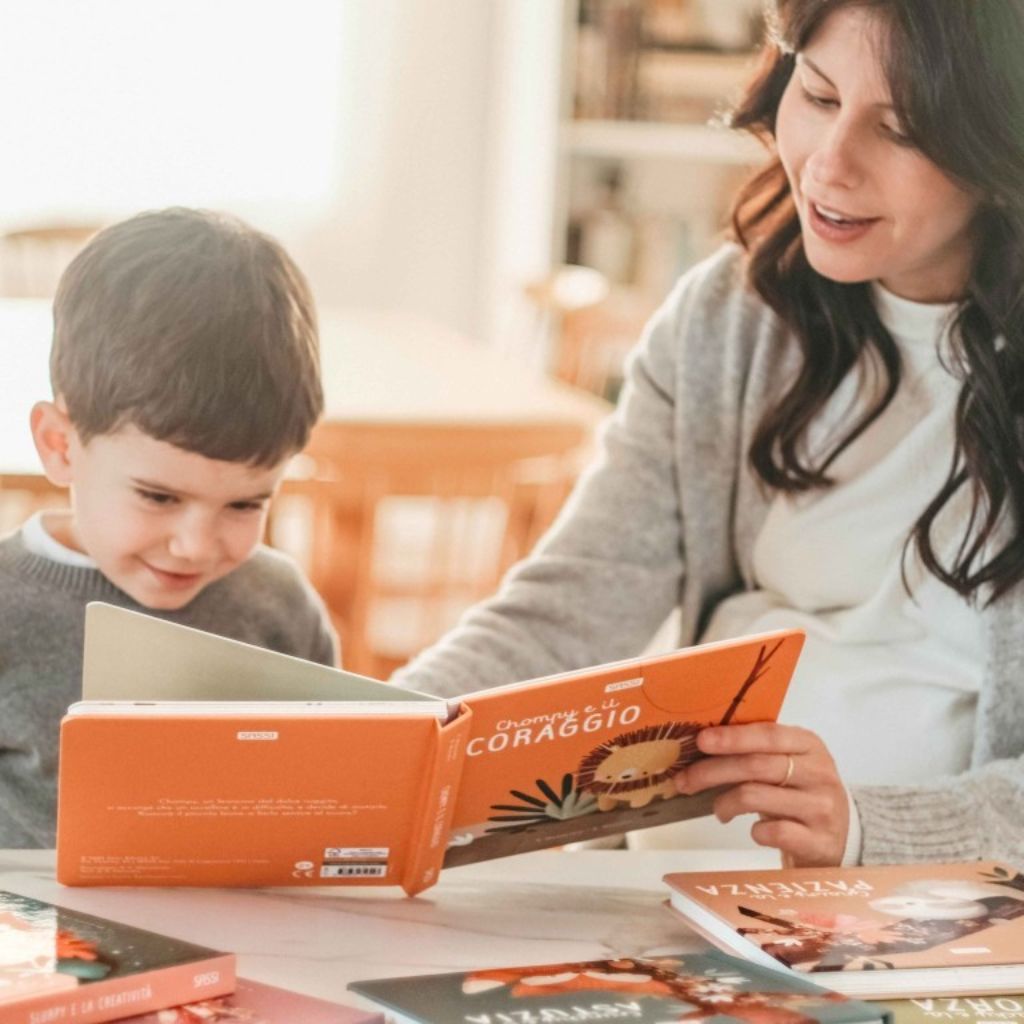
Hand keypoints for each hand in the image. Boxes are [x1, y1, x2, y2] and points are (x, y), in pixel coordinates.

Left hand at [674, 722, 848, 866]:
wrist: (845, 836)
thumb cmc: (803, 792)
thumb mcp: (789, 763)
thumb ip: (756, 751)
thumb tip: (702, 746)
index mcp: (809, 745)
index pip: (768, 735)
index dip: (732, 737)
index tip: (701, 741)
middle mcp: (819, 773)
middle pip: (755, 766)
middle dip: (712, 772)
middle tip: (686, 780)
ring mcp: (821, 808)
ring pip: (756, 796)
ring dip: (725, 803)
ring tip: (718, 809)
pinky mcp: (819, 841)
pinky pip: (774, 832)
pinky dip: (755, 831)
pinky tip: (754, 831)